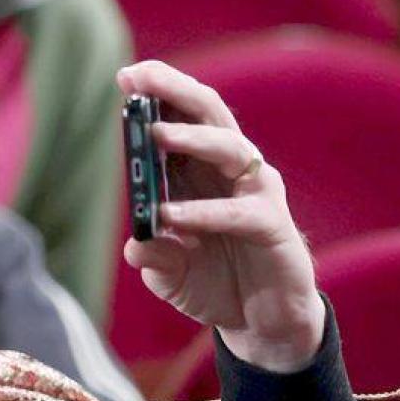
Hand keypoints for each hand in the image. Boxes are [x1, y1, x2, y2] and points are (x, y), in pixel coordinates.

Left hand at [117, 61, 324, 372]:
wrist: (262, 324)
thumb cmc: (214, 284)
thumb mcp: (170, 272)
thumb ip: (153, 256)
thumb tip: (137, 245)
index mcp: (200, 170)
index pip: (182, 117)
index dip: (158, 94)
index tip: (125, 76)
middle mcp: (230, 171)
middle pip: (208, 115)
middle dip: (174, 91)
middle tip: (140, 78)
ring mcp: (256, 194)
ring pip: (230, 148)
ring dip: (191, 138)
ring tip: (154, 134)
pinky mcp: (274, 226)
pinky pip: (239, 212)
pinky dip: (203, 212)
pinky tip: (171, 216)